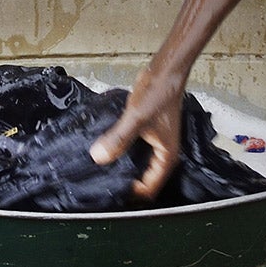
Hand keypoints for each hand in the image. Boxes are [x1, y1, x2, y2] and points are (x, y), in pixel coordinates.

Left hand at [90, 64, 185, 200]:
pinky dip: (122, 153)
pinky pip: (134, 151)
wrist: (164, 72)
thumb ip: (119, 138)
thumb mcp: (136, 118)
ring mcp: (155, 144)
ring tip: (101, 171)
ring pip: (138, 165)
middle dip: (126, 183)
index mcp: (167, 157)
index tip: (111, 193)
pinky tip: (105, 150)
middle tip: (102, 185)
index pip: (150, 188)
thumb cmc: (157, 94)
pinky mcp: (147, 133)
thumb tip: (99, 157)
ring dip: (123, 168)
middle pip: (144, 179)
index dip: (132, 194)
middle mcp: (163, 154)